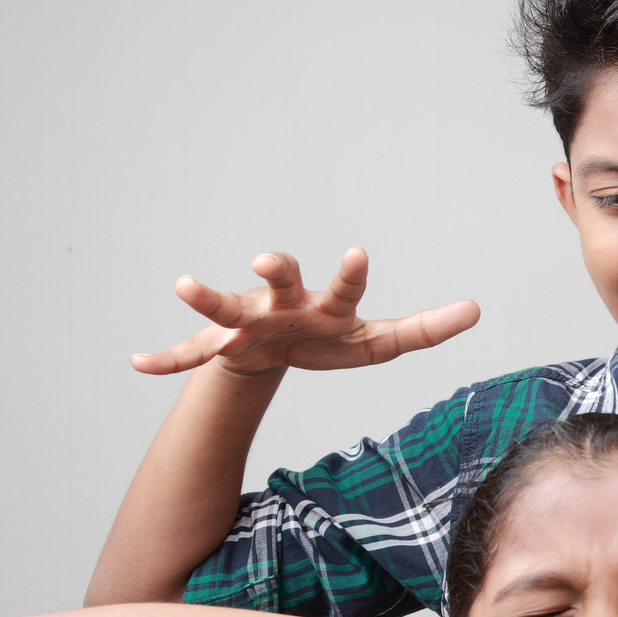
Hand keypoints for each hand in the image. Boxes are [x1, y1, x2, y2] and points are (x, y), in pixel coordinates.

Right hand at [132, 247, 479, 376]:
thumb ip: (425, 328)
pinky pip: (189, 353)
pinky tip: (138, 363)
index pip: (346, 290)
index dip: (351, 275)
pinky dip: (165, 359)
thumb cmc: (328, 339)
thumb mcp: (378, 343)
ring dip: (207, 296)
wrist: (276, 349)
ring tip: (183, 283)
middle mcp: (285, 303)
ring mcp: (248, 321)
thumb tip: (479, 309)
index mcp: (326, 305)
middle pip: (282, 281)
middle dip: (275, 269)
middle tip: (266, 259)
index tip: (359, 254)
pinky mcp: (219, 344)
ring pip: (226, 306)